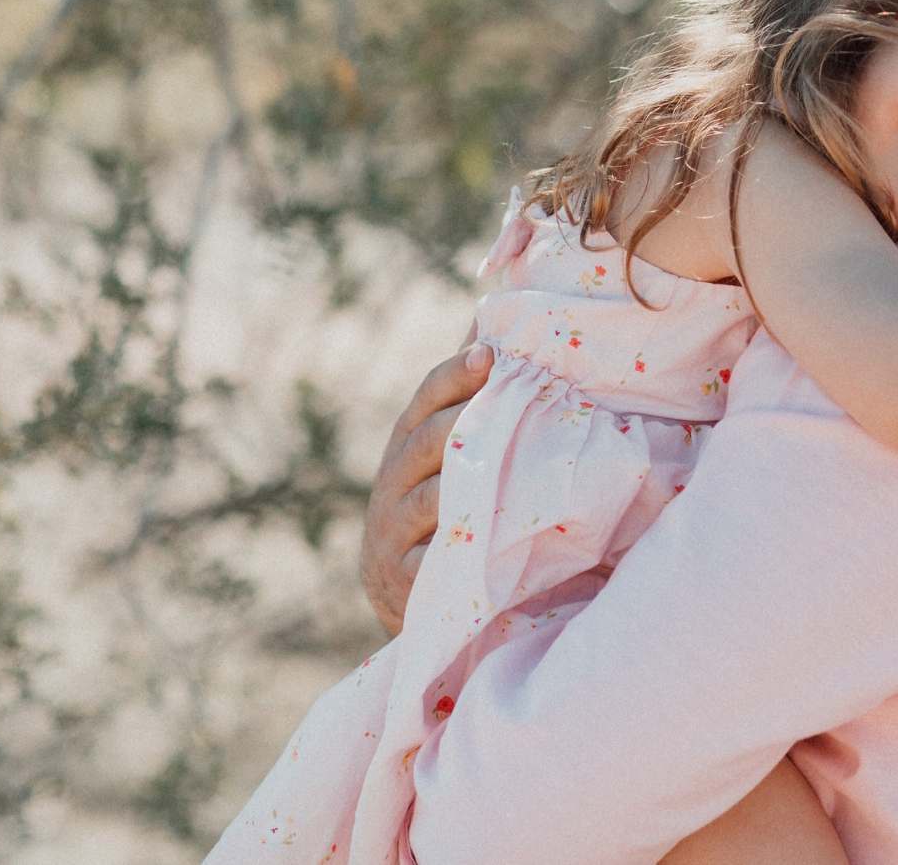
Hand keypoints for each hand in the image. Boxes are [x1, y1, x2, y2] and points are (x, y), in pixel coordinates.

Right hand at [362, 334, 491, 635]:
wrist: (402, 588)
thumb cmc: (436, 496)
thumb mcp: (443, 444)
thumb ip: (466, 385)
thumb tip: (490, 309)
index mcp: (408, 440)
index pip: (427, 397)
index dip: (455, 374)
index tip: (489, 355)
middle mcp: (394, 479)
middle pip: (428, 441)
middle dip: (463, 418)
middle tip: (505, 400)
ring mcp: (392, 529)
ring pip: (427, 500)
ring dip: (461, 484)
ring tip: (498, 468)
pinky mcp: (402, 577)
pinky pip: (427, 562)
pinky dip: (449, 553)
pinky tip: (479, 543)